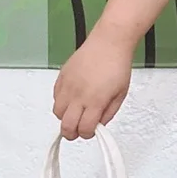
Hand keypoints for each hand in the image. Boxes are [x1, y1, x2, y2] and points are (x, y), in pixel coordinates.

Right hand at [52, 26, 133, 140]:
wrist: (109, 42)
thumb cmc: (117, 65)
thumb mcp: (120, 95)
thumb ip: (108, 113)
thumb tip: (99, 125)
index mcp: (95, 101)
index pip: (85, 129)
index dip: (88, 134)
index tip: (92, 131)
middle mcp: (78, 95)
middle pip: (66, 125)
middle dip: (72, 132)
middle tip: (79, 130)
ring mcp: (68, 86)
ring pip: (57, 113)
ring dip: (66, 117)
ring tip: (76, 112)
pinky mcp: (61, 77)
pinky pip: (55, 97)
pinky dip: (62, 102)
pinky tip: (72, 99)